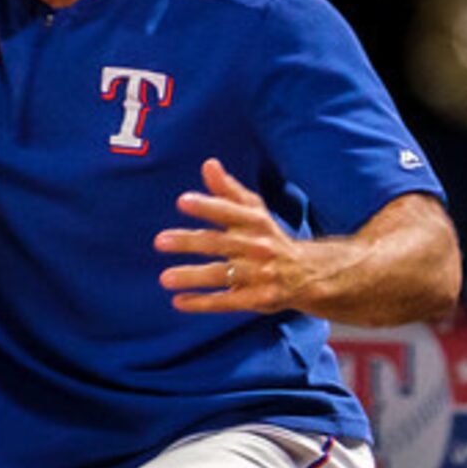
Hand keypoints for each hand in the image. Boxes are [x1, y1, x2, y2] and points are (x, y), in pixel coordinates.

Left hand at [155, 158, 303, 314]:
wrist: (306, 273)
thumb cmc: (268, 237)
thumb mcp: (254, 212)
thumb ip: (229, 190)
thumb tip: (208, 164)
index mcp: (257, 222)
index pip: (229, 211)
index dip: (207, 206)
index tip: (182, 201)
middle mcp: (259, 247)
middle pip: (220, 243)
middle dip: (190, 241)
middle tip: (160, 240)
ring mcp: (260, 274)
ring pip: (221, 274)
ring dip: (193, 276)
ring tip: (164, 278)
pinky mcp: (258, 299)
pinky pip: (228, 302)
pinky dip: (203, 302)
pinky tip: (179, 301)